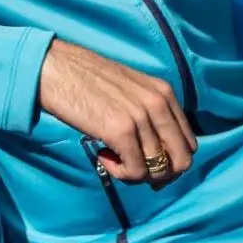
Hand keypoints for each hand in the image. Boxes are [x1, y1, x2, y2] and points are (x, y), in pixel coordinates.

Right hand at [38, 39, 196, 185]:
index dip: (172, 161)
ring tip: (111, 158)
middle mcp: (158, 104)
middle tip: (134, 170)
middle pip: (182, 160)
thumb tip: (155, 149)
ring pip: (159, 169)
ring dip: (135, 174)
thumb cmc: (84, 78)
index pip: (189, 142)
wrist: (53, 68)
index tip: (149, 164)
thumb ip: (148, 111)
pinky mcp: (120, 131)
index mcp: (163, 92)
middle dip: (161, 174)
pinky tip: (102, 156)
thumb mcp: (129, 89)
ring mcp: (140, 117)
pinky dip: (121, 173)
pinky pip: (136, 171)